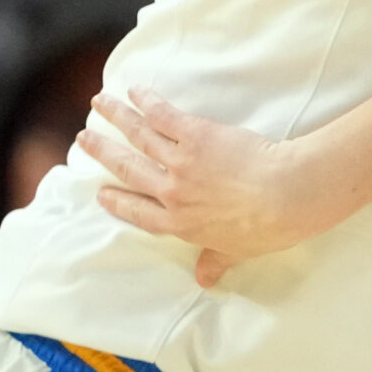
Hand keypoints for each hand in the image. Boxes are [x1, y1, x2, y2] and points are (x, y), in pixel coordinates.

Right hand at [80, 88, 350, 285]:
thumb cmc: (269, 228)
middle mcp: (171, 193)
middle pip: (127, 169)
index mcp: (179, 224)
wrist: (287, 195)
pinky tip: (136, 90)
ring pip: (138, 135)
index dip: (117, 202)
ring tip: (99, 103)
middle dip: (103, 153)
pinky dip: (147, 101)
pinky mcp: (196, 135)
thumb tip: (204, 281)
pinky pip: (163, 115)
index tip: (101, 193)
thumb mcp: (237, 251)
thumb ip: (215, 261)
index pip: (137, 213)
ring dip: (116, 117)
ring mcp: (180, 162)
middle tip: (84, 140)